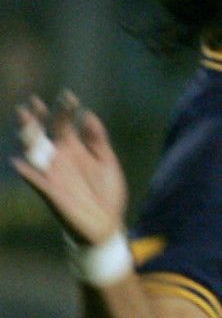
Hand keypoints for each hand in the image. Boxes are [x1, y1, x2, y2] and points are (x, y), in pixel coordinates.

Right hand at [12, 92, 129, 244]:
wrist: (107, 223)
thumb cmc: (106, 192)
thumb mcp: (107, 161)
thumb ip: (97, 138)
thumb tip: (87, 114)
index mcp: (74, 149)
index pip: (63, 125)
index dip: (63, 110)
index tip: (67, 95)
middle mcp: (60, 159)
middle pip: (43, 135)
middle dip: (36, 120)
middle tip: (30, 104)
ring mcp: (54, 174)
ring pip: (35, 154)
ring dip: (28, 140)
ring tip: (24, 125)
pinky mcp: (51, 192)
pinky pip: (36, 181)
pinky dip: (27, 172)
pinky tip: (18, 162)